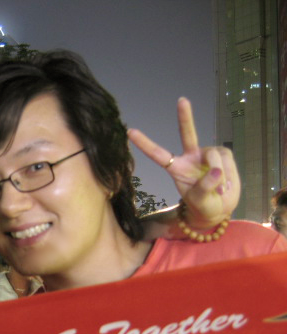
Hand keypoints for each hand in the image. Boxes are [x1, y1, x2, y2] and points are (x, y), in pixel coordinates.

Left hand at [128, 97, 239, 228]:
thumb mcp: (200, 201)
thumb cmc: (203, 205)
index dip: (145, 143)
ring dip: (219, 176)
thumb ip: (205, 188)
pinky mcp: (222, 154)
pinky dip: (229, 174)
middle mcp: (190, 156)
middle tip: (182, 100)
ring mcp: (206, 154)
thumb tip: (215, 171)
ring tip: (219, 190)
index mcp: (176, 168)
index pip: (158, 154)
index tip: (130, 132)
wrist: (220, 207)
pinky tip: (226, 184)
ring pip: (214, 157)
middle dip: (185, 116)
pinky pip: (226, 159)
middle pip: (187, 133)